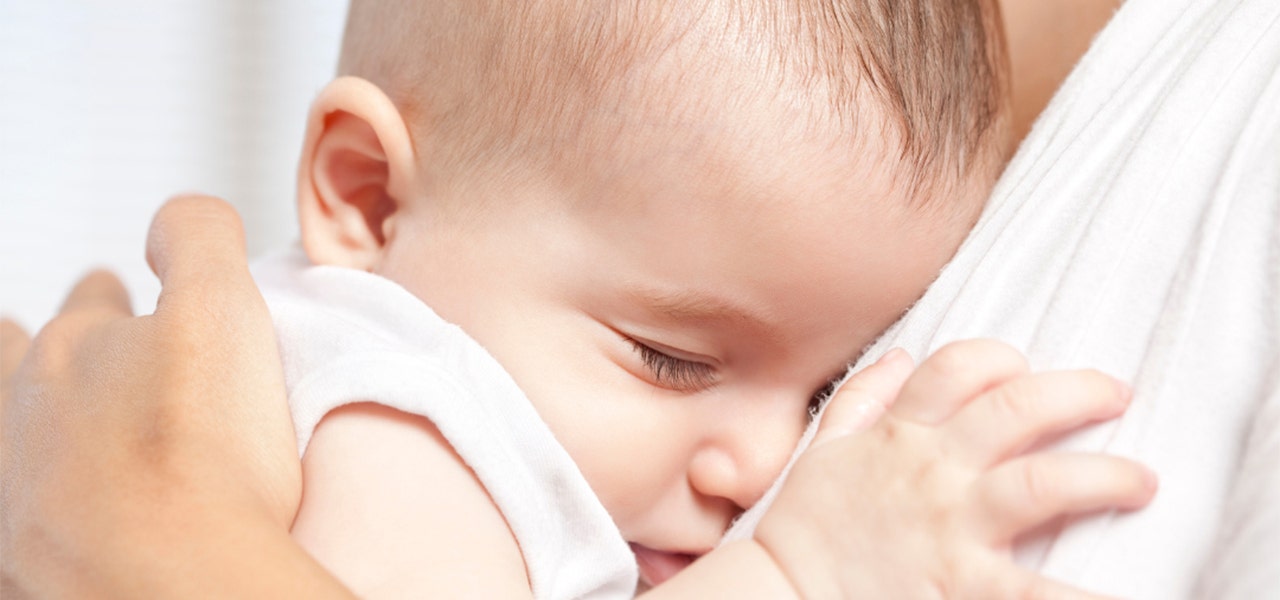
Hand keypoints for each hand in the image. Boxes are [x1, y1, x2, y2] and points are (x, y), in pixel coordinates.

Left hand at [1, 196, 345, 597]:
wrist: (171, 583)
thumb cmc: (201, 451)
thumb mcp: (218, 305)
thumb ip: (196, 237)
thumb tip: (173, 218)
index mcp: (75, 351)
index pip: (90, 303)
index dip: (106, 289)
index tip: (110, 283)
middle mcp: (27, 418)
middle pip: (20, 364)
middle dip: (31, 343)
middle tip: (25, 332)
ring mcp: (17, 496)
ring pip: (9, 443)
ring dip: (24, 424)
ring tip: (30, 424)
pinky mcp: (24, 565)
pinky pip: (15, 526)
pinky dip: (26, 506)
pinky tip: (40, 514)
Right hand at [756, 340, 1155, 598]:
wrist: (781, 597)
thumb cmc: (805, 530)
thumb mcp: (822, 451)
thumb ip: (861, 398)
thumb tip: (903, 354)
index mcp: (898, 437)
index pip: (956, 370)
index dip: (999, 358)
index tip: (1023, 368)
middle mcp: (932, 472)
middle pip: (1017, 409)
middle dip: (1077, 394)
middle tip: (1117, 394)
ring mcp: (952, 528)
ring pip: (1044, 482)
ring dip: (1104, 476)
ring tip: (1141, 481)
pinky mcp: (966, 586)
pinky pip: (1039, 590)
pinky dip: (1086, 595)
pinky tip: (1124, 594)